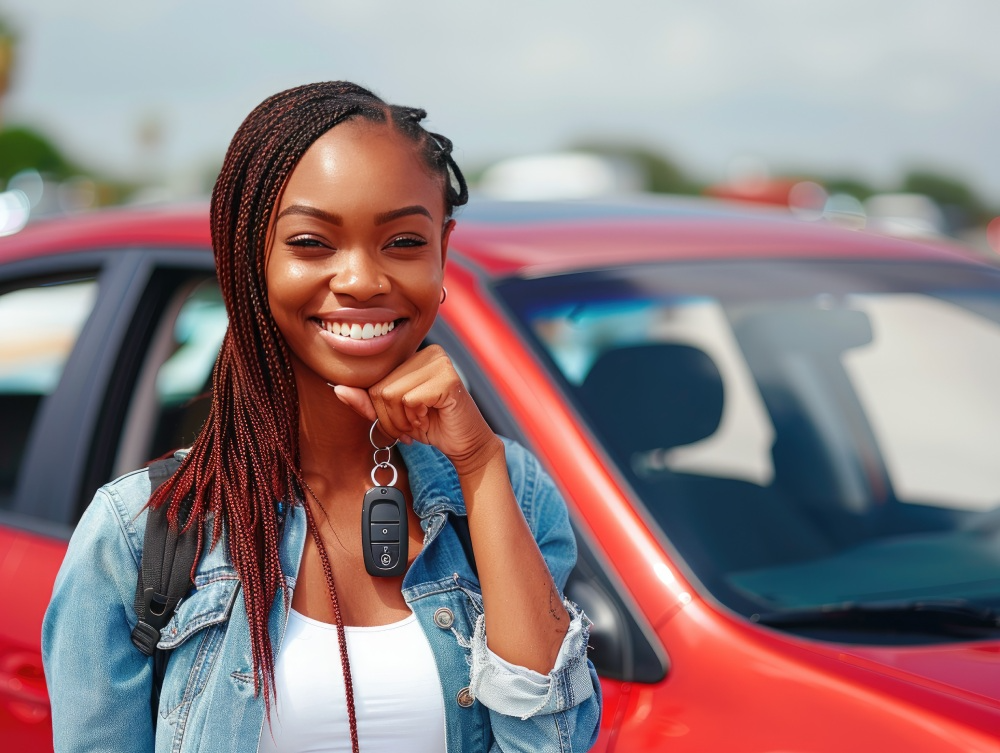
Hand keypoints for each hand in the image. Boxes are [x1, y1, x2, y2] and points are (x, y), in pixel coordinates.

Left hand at [333, 345, 501, 474]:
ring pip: (392, 395)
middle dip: (392, 419)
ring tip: (421, 422)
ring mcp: (440, 362)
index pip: (376, 382)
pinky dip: (416, 418)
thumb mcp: (394, 415)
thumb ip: (366, 402)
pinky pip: (410, 400)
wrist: (466, 444)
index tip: (403, 422)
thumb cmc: (432, 426)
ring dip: (404, 421)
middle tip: (412, 426)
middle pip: (381, 389)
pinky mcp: (448, 378)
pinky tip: (432, 417)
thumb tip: (337, 389)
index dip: (382, 411)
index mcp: (415, 355)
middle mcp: (429, 352)